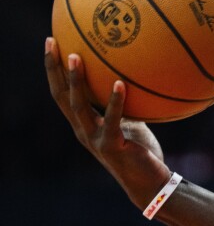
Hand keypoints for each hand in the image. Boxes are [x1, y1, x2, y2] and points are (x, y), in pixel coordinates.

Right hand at [44, 38, 169, 209]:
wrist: (148, 183)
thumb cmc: (140, 152)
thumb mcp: (132, 123)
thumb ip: (126, 104)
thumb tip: (134, 76)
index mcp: (83, 123)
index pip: (61, 93)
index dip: (54, 69)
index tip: (52, 43)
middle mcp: (82, 129)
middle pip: (60, 95)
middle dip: (54, 68)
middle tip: (52, 42)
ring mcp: (93, 138)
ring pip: (78, 106)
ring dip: (76, 81)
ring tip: (76, 56)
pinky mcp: (111, 146)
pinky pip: (112, 119)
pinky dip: (115, 101)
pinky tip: (121, 83)